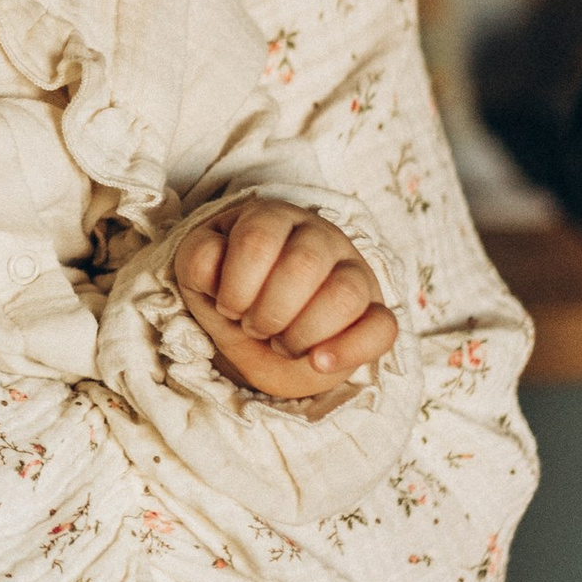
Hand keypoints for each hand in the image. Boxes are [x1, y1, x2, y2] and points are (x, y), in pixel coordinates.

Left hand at [173, 197, 397, 403]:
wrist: (260, 339)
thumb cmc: (234, 298)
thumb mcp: (202, 278)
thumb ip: (199, 261)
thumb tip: (214, 264)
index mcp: (274, 219)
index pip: (259, 239)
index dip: (237, 284)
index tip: (229, 307)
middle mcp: (320, 237)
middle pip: (303, 265)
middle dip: (267, 312)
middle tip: (255, 328)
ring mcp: (354, 272)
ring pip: (344, 294)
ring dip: (302, 332)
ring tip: (283, 344)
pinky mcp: (376, 313)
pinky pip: (383, 328)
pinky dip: (349, 350)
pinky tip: (318, 362)